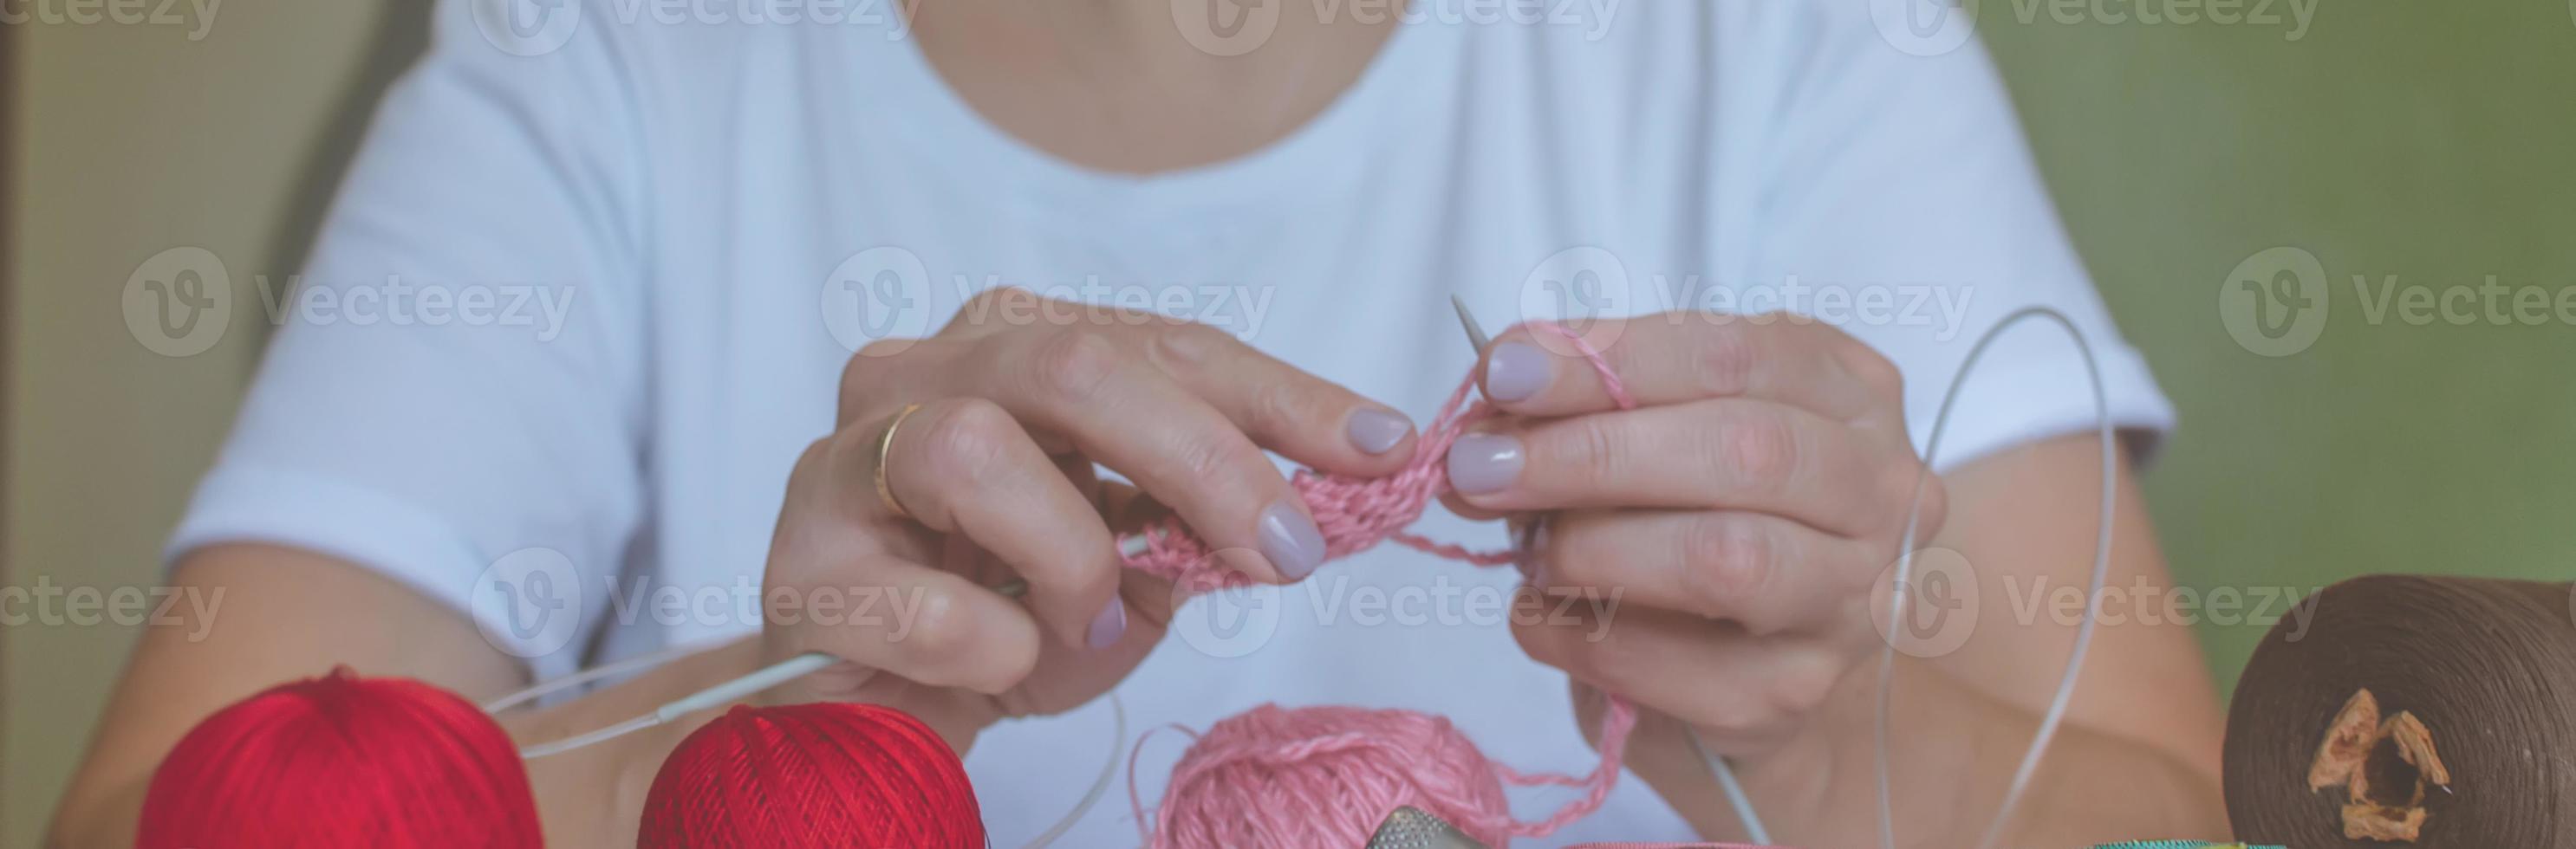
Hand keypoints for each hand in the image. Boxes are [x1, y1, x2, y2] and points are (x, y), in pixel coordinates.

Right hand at [760, 288, 1419, 746]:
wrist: (876, 713)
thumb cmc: (1008, 616)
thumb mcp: (1134, 563)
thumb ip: (1204, 519)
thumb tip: (1323, 501)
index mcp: (1013, 350)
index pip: (1162, 344)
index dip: (1275, 396)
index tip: (1376, 445)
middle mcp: (922, 373)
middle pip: (1072, 366)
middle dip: (1204, 458)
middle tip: (1285, 550)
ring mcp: (844, 457)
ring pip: (977, 451)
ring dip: (1071, 559)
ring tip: (1088, 625)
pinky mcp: (799, 558)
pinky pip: (922, 597)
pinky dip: (993, 644)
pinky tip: (997, 661)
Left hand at [1441, 314, 1945, 803]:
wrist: (1749, 665)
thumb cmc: (1699, 515)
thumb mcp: (1661, 429)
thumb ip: (1593, 406)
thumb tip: (1492, 413)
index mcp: (1850, 394)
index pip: (1733, 355)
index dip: (1610, 360)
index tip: (1502, 371)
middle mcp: (1881, 493)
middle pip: (1744, 452)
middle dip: (1591, 453)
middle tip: (1480, 466)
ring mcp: (1851, 602)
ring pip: (1727, 559)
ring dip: (1594, 547)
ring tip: (1527, 550)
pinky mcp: (1792, 696)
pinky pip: (1672, 665)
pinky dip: (1579, 637)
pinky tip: (1541, 617)